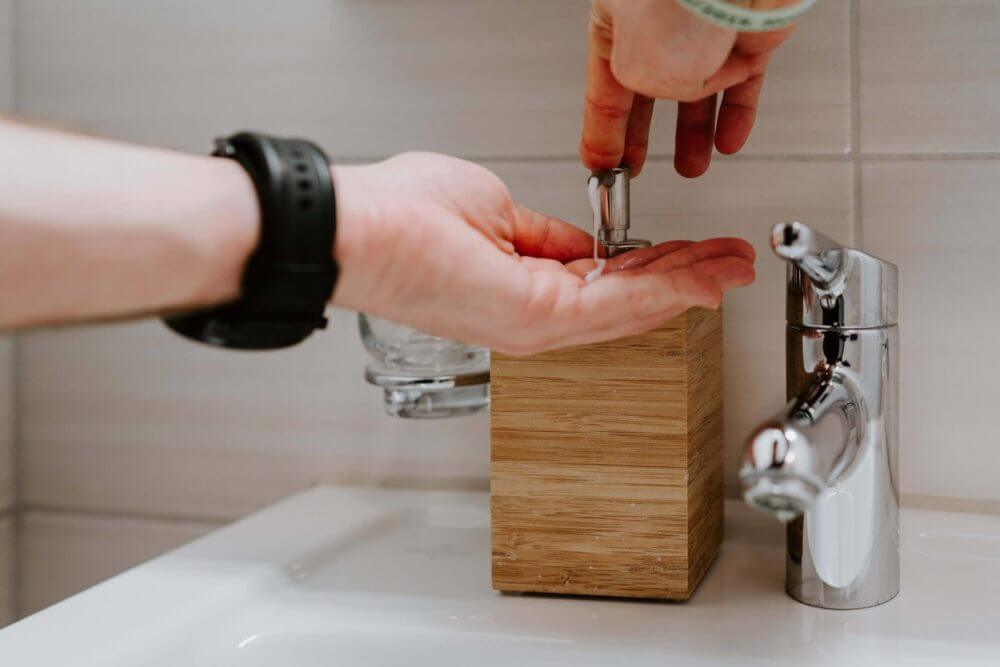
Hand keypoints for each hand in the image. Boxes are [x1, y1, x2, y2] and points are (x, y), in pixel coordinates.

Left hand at [332, 152, 753, 354]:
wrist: (358, 226)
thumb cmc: (400, 214)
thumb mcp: (493, 209)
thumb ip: (541, 234)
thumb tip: (575, 243)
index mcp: (519, 283)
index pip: (602, 281)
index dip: (654, 264)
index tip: (693, 249)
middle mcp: (530, 312)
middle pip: (626, 298)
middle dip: (686, 276)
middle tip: (732, 263)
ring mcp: (533, 321)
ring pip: (630, 305)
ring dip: (688, 283)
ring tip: (732, 268)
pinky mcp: (534, 317)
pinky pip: (614, 306)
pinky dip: (665, 290)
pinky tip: (700, 278)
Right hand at [581, 0, 795, 177]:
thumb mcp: (638, 64)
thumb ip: (645, 91)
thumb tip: (677, 98)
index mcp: (617, 14)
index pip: (602, 84)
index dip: (601, 130)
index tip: (602, 163)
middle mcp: (660, 19)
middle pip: (647, 88)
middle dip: (643, 135)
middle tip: (637, 167)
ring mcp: (707, 24)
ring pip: (698, 89)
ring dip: (693, 133)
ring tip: (691, 166)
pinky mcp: (749, 31)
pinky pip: (741, 81)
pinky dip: (734, 114)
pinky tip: (728, 141)